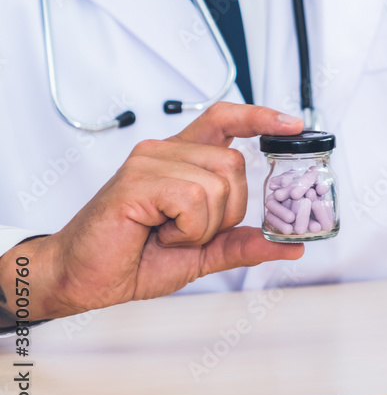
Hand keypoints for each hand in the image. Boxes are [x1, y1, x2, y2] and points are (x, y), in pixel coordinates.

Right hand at [0, 103, 305, 320]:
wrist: (85, 278)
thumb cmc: (135, 257)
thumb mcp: (205, 253)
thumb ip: (244, 243)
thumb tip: (290, 245)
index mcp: (182, 160)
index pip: (224, 119)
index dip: (259, 117)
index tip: (293, 124)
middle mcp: (165, 152)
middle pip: (234, 164)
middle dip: (227, 210)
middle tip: (191, 231)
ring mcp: (149, 162)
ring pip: (216, 185)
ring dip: (204, 225)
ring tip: (169, 233)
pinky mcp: (136, 181)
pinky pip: (192, 199)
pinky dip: (187, 228)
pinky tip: (159, 233)